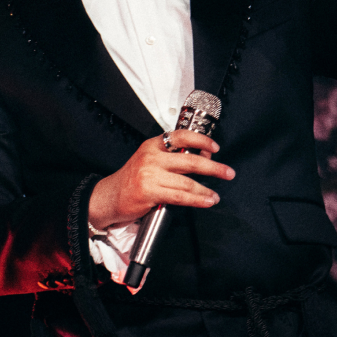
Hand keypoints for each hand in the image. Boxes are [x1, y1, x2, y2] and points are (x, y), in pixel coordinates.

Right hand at [88, 130, 235, 229]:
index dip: (201, 140)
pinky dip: (196, 199)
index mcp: (152, 146)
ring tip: (215, 195)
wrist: (108, 197)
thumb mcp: (149, 162)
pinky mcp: (149, 192)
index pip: (181, 136)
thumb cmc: (131, 180)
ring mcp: (150, 175)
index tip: (215, 147)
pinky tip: (206, 201)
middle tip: (227, 172)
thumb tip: (203, 155)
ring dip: (206, 189)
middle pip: (189, 160)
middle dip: (213, 167)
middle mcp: (151, 157)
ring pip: (186, 182)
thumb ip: (172, 158)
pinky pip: (179, 196)